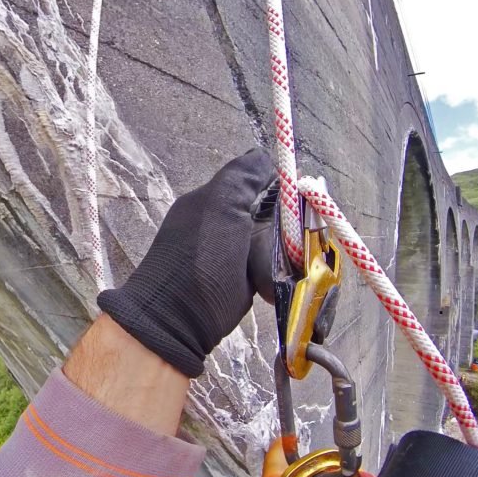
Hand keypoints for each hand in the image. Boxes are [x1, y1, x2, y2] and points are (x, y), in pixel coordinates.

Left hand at [97, 149, 274, 377]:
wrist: (177, 320)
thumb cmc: (198, 259)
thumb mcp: (219, 206)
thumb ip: (242, 177)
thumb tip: (266, 155)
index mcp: (216, 201)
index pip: (260, 183)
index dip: (283, 191)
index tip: (299, 203)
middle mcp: (227, 224)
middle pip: (275, 216)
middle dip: (286, 232)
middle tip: (286, 246)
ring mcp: (236, 256)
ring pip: (278, 246)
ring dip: (284, 259)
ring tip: (274, 274)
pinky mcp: (245, 284)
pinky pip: (273, 272)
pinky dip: (278, 278)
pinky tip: (275, 287)